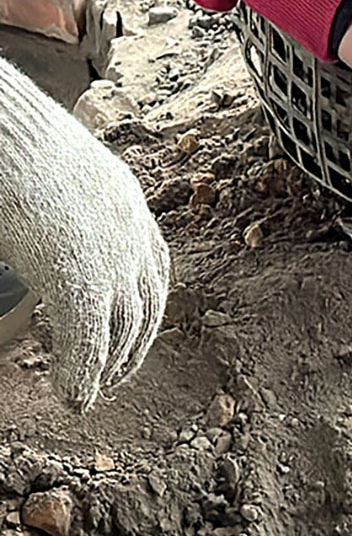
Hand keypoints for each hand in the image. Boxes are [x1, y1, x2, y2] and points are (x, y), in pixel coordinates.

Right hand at [0, 58, 168, 408]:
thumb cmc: (8, 139)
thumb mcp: (47, 172)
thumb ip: (57, 207)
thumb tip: (39, 226)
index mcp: (124, 199)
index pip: (153, 267)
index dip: (143, 306)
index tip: (131, 334)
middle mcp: (129, 230)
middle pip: (146, 305)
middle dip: (131, 347)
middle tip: (110, 377)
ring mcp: (110, 256)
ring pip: (124, 329)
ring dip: (109, 368)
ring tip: (89, 393)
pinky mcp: (79, 277)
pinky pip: (88, 339)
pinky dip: (81, 373)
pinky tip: (71, 397)